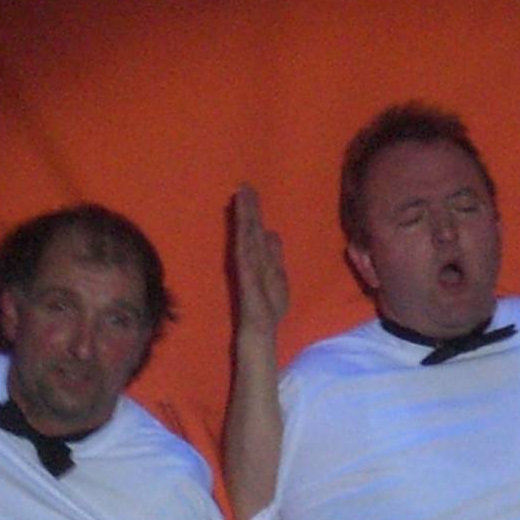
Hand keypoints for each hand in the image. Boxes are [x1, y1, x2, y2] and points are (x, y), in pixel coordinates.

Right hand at [230, 184, 289, 338]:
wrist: (259, 333)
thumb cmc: (267, 310)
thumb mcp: (276, 279)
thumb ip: (273, 257)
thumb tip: (272, 233)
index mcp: (261, 261)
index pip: (256, 233)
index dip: (253, 214)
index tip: (250, 193)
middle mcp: (253, 262)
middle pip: (251, 231)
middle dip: (249, 209)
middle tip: (245, 185)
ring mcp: (249, 269)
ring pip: (247, 238)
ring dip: (245, 216)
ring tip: (242, 195)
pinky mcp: (246, 278)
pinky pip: (244, 254)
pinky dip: (244, 237)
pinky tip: (243, 222)